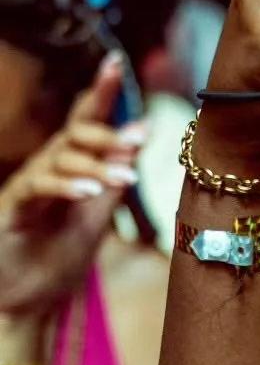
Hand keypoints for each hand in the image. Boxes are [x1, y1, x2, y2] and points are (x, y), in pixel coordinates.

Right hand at [0, 56, 146, 318]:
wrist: (25, 303)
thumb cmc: (57, 257)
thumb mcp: (97, 216)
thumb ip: (113, 177)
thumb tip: (142, 135)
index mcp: (68, 166)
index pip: (84, 122)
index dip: (97, 92)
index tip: (113, 61)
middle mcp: (45, 168)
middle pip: (74, 134)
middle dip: (108, 133)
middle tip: (140, 138)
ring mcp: (26, 186)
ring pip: (60, 158)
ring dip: (96, 164)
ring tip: (125, 176)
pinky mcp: (12, 208)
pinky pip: (37, 187)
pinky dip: (65, 186)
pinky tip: (88, 191)